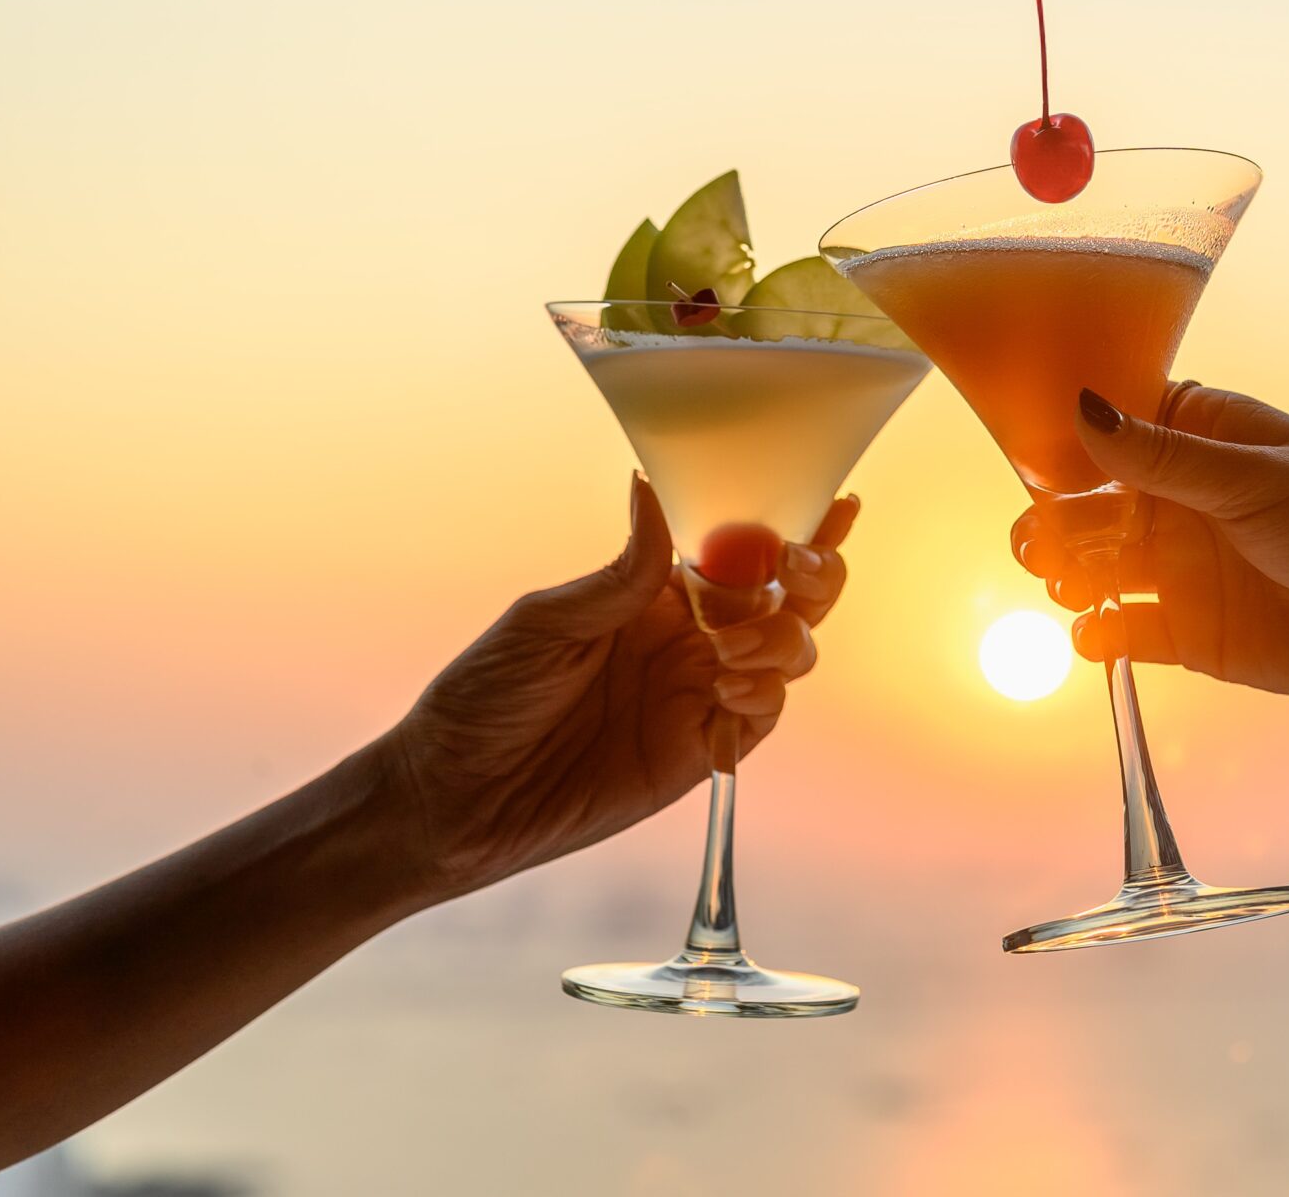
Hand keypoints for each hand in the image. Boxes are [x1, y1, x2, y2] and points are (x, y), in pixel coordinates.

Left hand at [380, 475, 857, 903]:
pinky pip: (763, 715)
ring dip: (782, 636)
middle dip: (811, 576)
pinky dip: (764, 694)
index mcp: (653, 590)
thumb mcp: (545, 624)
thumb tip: (653, 487)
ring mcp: (699, 693)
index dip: (793, 523)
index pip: (739, 547)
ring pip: (788, 650)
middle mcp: (689, 635)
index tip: (835, 503)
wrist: (453, 801)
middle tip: (793, 568)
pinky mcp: (701, 752)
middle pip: (785, 596)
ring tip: (727, 650)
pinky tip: (728, 688)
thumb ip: (620, 573)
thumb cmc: (481, 699)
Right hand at [1010, 385, 1288, 719]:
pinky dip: (1097, 633)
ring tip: (1064, 581)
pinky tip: (1092, 633)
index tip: (1030, 448)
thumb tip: (1084, 411)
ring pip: (1096, 563)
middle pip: (1091, 499)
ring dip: (1068, 571)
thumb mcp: (1256, 480)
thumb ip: (1165, 459)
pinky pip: (1122, 630)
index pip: (1117, 421)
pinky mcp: (1185, 631)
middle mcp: (1181, 498)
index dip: (1068, 431)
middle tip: (1037, 538)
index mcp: (1203, 437)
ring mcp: (1179, 565)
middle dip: (1055, 515)